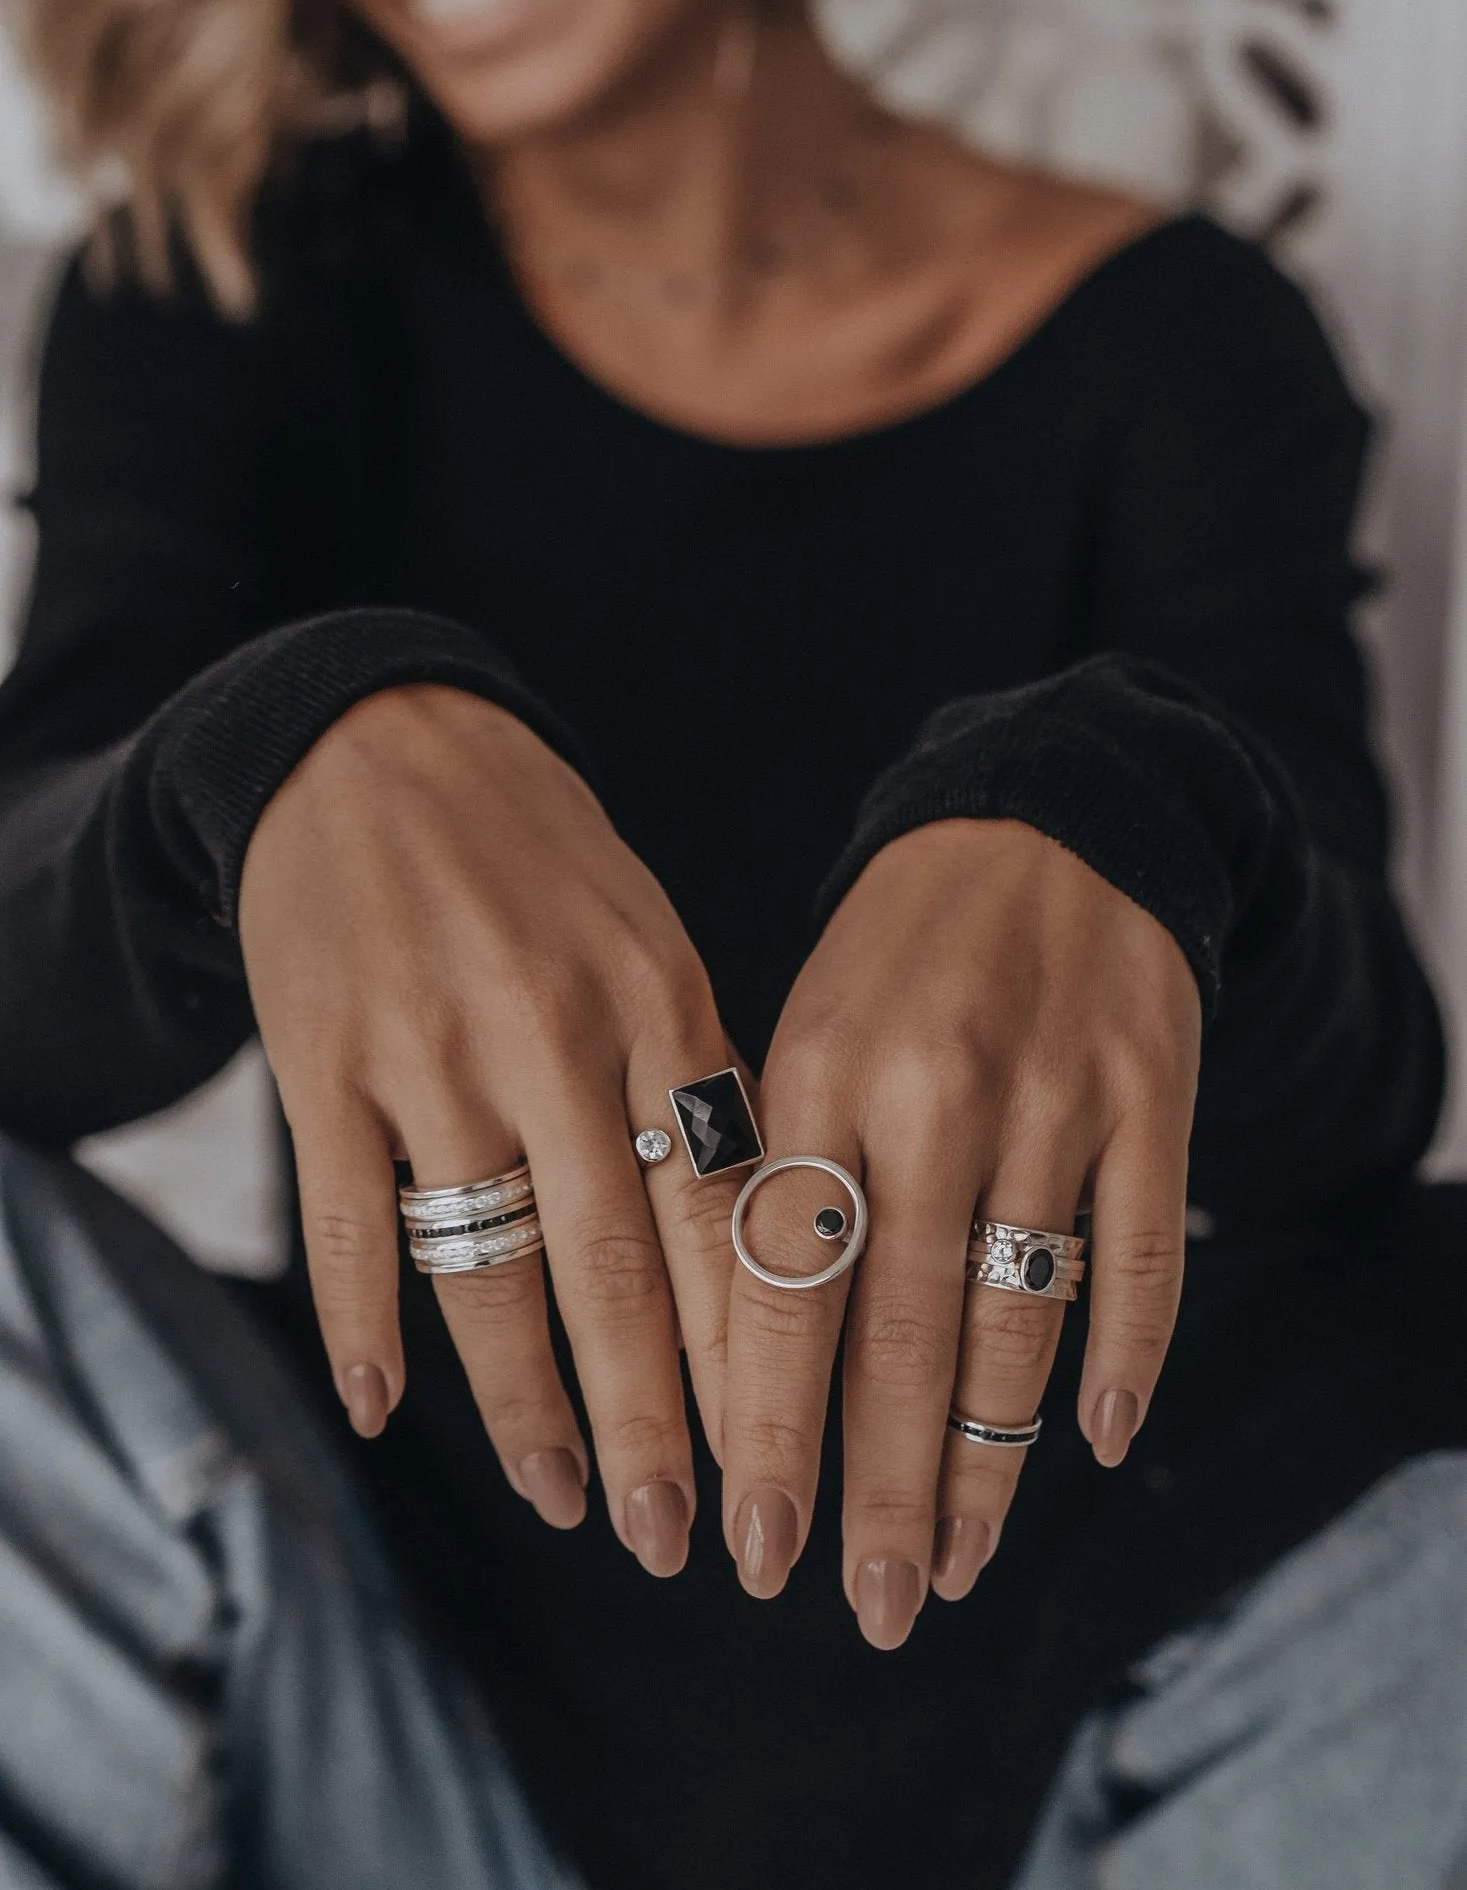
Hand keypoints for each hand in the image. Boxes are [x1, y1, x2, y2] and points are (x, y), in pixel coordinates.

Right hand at [239, 684, 737, 1574]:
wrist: (374, 743)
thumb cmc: (538, 856)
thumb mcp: (647, 934)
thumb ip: (694, 1073)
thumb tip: (756, 1234)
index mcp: (657, 998)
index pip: (722, 1210)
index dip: (754, 1355)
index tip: (781, 1464)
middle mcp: (549, 1034)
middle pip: (613, 1268)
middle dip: (654, 1421)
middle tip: (680, 1542)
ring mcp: (428, 1052)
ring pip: (485, 1269)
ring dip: (524, 1405)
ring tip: (567, 1499)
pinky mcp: (321, 1063)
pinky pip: (347, 1223)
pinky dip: (361, 1325)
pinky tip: (377, 1410)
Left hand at [721, 818, 1199, 1644]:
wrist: (1049, 819)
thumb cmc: (899, 954)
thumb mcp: (807, 1029)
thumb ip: (781, 1178)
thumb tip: (741, 1369)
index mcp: (820, 1074)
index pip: (785, 1286)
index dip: (771, 1429)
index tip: (755, 1550)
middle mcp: (935, 1093)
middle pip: (903, 1334)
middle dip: (882, 1489)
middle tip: (871, 1606)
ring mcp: (1055, 1097)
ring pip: (1019, 1318)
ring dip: (988, 1458)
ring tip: (955, 1560)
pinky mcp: (1153, 1095)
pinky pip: (1140, 1255)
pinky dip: (1124, 1357)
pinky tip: (1094, 1440)